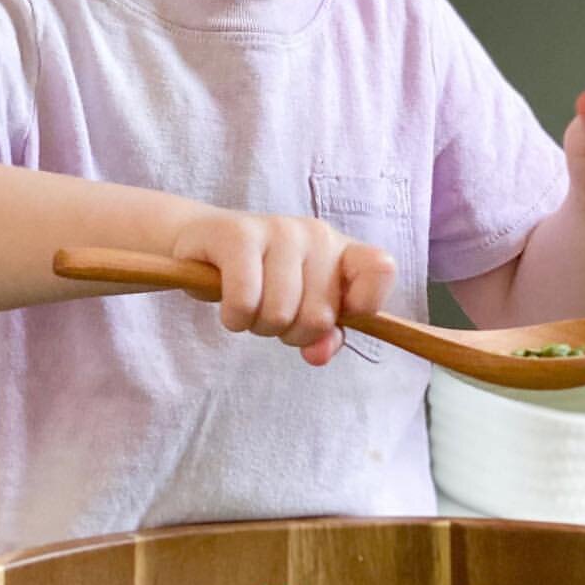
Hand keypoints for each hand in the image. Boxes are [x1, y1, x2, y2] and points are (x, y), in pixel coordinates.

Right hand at [170, 209, 396, 366]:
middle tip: (272, 313)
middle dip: (289, 332)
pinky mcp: (237, 235)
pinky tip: (230, 305)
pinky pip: (245, 302)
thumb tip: (318, 354)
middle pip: (318, 318)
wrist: (203, 244)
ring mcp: (278, 229)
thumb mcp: (300, 310)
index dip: (364, 305)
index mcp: (340, 251)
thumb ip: (322, 336)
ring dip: (258, 326)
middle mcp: (315, 235)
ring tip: (250, 305)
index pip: (381, 270)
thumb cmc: (262, 281)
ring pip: (279, 313)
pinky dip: (234, 318)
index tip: (335, 317)